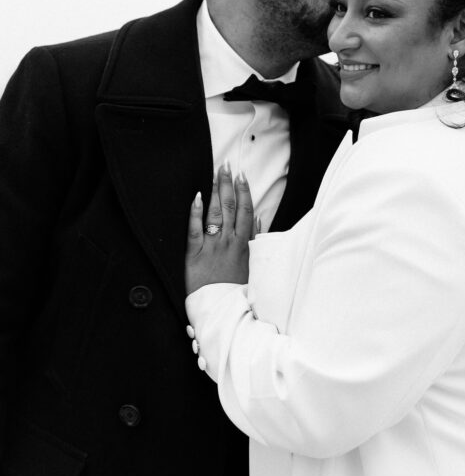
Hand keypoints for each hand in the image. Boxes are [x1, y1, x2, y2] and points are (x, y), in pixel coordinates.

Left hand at [185, 164, 254, 294]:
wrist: (221, 309)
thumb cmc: (236, 288)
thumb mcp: (252, 263)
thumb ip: (255, 240)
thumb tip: (258, 218)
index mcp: (243, 244)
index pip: (246, 211)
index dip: (243, 191)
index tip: (241, 176)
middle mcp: (229, 242)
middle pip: (231, 207)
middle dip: (227, 184)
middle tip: (225, 165)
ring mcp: (212, 247)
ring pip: (215, 214)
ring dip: (215, 192)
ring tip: (214, 175)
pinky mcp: (194, 255)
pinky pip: (195, 230)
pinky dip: (195, 213)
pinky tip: (196, 197)